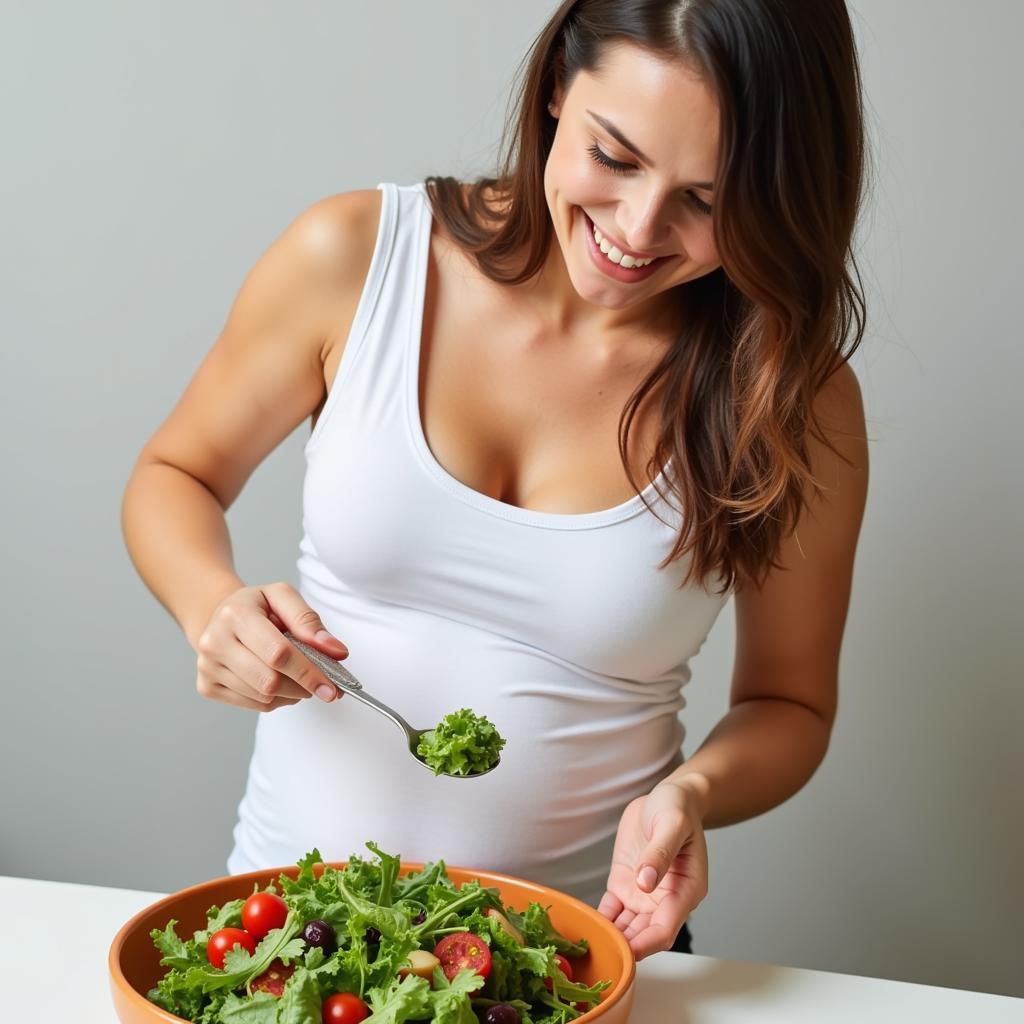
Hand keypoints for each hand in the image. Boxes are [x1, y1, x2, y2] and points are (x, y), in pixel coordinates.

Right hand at [194, 582, 349, 711]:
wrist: (219, 616)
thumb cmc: (256, 607)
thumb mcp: (282, 597)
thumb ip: (309, 622)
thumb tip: (336, 651)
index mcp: (235, 614)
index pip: (278, 653)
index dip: (308, 672)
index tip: (332, 686)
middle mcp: (214, 642)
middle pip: (269, 681)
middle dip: (303, 687)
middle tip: (324, 686)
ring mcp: (207, 667)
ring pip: (263, 697)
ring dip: (292, 694)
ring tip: (300, 677)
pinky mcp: (207, 687)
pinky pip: (254, 705)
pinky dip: (277, 699)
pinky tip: (280, 683)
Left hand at [598, 779, 707, 959]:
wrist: (667, 796)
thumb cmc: (677, 808)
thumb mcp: (671, 825)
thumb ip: (660, 854)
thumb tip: (646, 882)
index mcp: (686, 890)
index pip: (666, 928)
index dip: (647, 944)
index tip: (627, 953)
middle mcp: (666, 899)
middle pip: (645, 935)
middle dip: (625, 948)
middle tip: (600, 958)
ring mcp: (644, 895)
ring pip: (627, 928)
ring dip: (611, 938)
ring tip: (587, 947)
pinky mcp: (626, 885)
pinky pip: (612, 910)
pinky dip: (601, 920)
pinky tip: (585, 927)